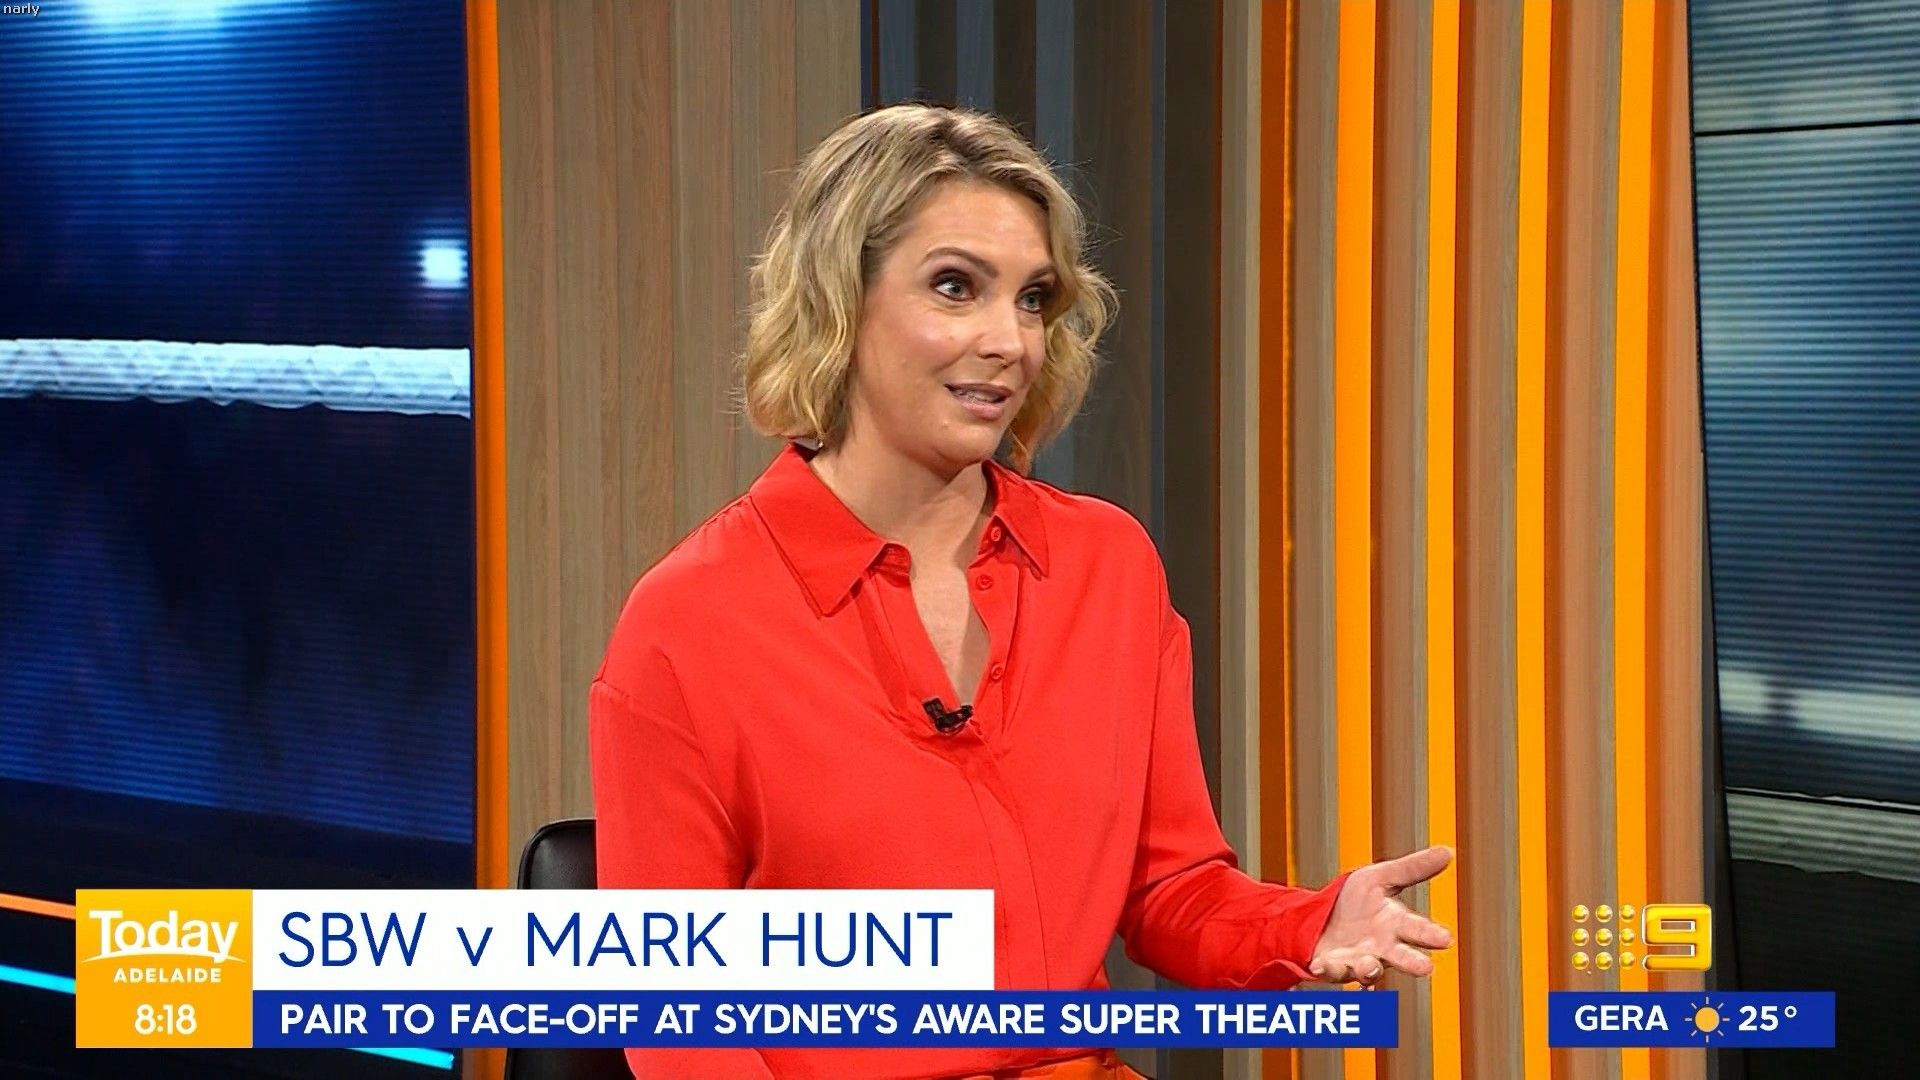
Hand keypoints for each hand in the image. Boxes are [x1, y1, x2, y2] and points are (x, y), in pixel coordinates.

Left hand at [1308, 845, 1453, 985]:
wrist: (1318, 919)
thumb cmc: (1354, 902)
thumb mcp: (1379, 878)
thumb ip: (1411, 868)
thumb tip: (1448, 851)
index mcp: (1395, 924)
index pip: (1418, 929)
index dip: (1431, 934)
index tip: (1445, 938)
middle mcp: (1381, 947)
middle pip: (1400, 957)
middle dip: (1411, 962)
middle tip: (1424, 967)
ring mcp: (1357, 960)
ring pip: (1368, 970)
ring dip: (1368, 969)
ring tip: (1368, 966)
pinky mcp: (1333, 967)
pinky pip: (1331, 971)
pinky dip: (1328, 969)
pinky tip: (1322, 965)